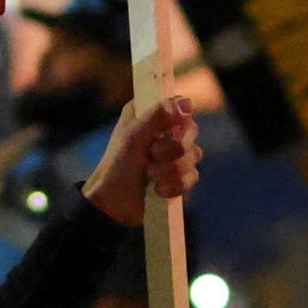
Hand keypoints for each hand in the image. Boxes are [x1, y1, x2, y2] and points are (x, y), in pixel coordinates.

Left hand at [82, 96, 201, 223]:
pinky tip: (159, 190)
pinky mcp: (177, 175)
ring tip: (150, 177)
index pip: (179, 105)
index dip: (179, 118)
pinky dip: (176, 185)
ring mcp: (171, 153)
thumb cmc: (117, 166)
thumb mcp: (133, 136)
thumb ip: (158, 116)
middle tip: (152, 156)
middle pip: (191, 131)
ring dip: (172, 170)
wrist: (113, 204)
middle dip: (173, 149)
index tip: (168, 131)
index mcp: (148, 113)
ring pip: (194, 155)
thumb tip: (187, 103)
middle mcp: (162, 129)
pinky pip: (192, 176)